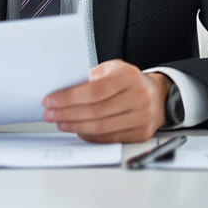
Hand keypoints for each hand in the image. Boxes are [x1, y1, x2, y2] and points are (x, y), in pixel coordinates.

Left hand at [43, 60, 168, 142]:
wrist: (157, 95)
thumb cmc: (128, 81)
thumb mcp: (111, 70)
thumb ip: (90, 79)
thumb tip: (62, 94)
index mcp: (128, 77)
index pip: (94, 91)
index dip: (69, 98)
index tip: (50, 101)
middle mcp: (138, 97)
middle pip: (95, 111)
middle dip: (67, 114)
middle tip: (50, 114)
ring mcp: (141, 117)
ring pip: (101, 127)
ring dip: (75, 126)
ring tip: (60, 122)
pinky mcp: (140, 133)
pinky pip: (109, 138)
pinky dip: (89, 135)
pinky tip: (77, 130)